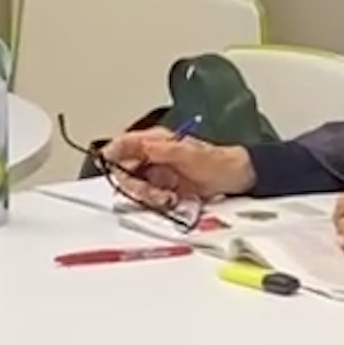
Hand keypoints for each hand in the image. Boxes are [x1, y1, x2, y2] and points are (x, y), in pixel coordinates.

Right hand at [99, 128, 251, 206]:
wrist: (236, 178)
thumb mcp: (188, 153)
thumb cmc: (217, 161)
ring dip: (147, 196)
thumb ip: (162, 150)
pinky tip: (171, 201)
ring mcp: (157, 174)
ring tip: (168, 199)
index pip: (124, 145)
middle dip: (135, 185)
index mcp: (155, 141)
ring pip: (135, 187)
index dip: (112, 154)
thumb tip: (141, 146)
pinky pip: (149, 198)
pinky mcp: (163, 189)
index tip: (107, 164)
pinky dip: (156, 203)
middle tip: (153, 194)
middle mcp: (152, 157)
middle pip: (125, 171)